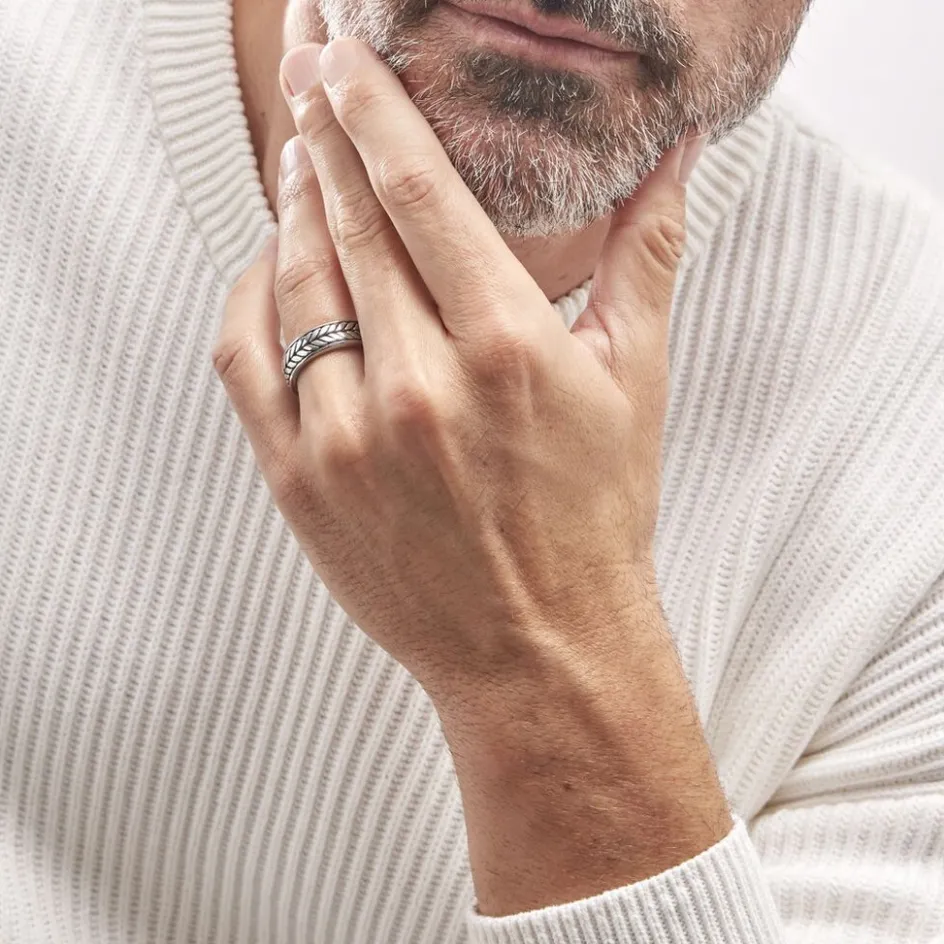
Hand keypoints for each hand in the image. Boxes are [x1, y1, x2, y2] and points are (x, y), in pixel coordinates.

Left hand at [213, 37, 703, 716]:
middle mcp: (419, 385)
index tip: (345, 55)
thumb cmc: (593, 516)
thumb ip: (647, 252)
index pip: (418, 190)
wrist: (538, 643)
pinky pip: (247, 358)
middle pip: (348, 219)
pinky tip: (269, 264)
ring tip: (298, 158)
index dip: (372, 107)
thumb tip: (677, 152)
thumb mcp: (635, 380)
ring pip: (293, 280)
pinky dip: (249, 297)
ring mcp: (347, 436)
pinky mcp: (301, 482)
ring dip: (291, 205)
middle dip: (322, 128)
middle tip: (309, 68)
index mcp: (506, 346)